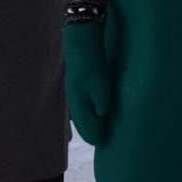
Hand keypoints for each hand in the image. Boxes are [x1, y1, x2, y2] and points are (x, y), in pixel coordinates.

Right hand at [62, 23, 111, 146]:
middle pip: (83, 123)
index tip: (107, 146)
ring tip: (105, 127)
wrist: (80, 36)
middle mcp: (74, 98)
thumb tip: (103, 115)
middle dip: (94, 132)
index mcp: (78, 101)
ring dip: (93, 122)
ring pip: (83, 113)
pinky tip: (100, 109)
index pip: (87, 129)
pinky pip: (85, 104)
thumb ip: (101, 100)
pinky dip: (92, 111)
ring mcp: (75, 90)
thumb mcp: (99, 81)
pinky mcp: (79, 82)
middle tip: (107, 140)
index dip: (97, 138)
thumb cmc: (91, 59)